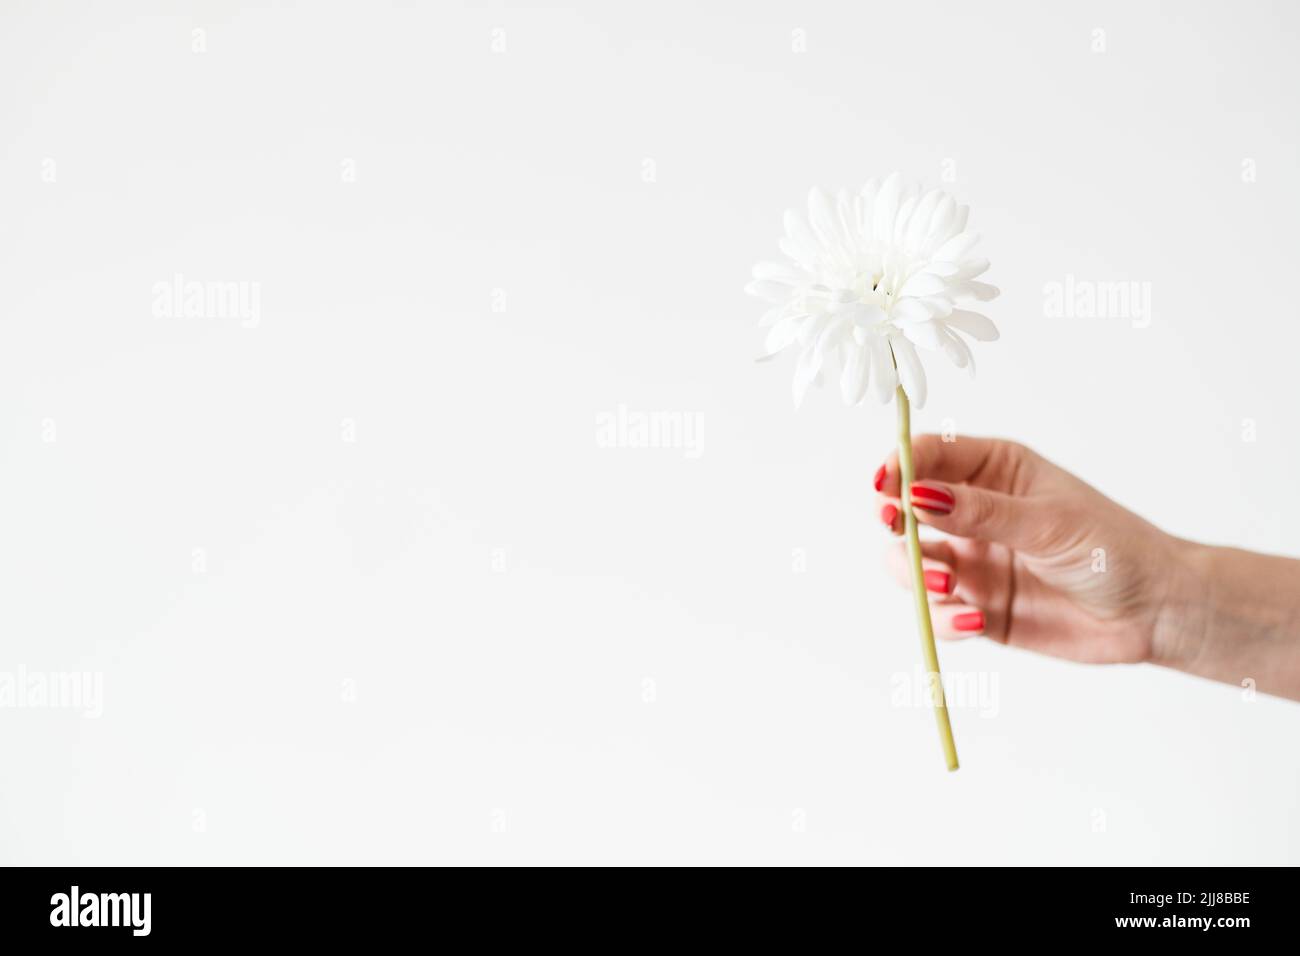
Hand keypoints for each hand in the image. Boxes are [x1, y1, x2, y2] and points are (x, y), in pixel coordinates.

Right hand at [873, 435, 1184, 664]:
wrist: (1155, 613)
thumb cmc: (1114, 549)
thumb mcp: (1048, 523)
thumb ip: (980, 512)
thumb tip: (917, 495)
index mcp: (994, 471)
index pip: (931, 455)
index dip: (901, 465)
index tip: (886, 484)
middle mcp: (972, 512)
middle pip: (904, 508)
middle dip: (893, 520)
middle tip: (896, 527)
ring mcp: (971, 561)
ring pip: (909, 562)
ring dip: (916, 573)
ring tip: (947, 583)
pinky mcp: (974, 606)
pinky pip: (937, 611)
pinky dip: (944, 617)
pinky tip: (976, 620)